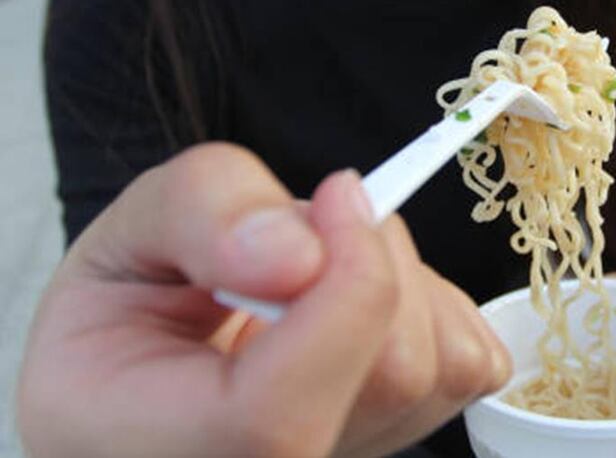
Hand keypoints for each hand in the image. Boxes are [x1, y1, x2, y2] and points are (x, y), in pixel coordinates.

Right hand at [17, 143, 509, 457]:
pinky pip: (469, 363)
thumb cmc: (135, 312)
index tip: (337, 196)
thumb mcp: (132, 231)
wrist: (157, 361)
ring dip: (403, 275)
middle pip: (394, 372)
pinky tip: (362, 302)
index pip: (281, 417)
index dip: (342, 288)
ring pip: (443, 365)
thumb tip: (297, 252)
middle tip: (311, 225)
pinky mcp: (404, 435)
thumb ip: (201, 212)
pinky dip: (435, 304)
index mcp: (173, 449)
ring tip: (325, 269)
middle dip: (373, 255)